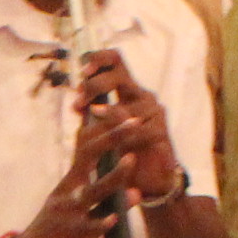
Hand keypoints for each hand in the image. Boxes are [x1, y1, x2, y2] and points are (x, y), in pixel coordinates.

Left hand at [70, 48, 181, 209]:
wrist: (147, 177)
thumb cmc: (123, 149)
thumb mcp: (103, 129)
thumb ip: (93, 115)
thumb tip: (76, 105)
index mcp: (128, 90)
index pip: (115, 61)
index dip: (98, 59)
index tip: (81, 71)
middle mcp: (142, 96)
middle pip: (118, 75)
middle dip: (96, 85)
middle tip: (80, 101)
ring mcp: (154, 112)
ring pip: (127, 104)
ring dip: (108, 111)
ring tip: (93, 114)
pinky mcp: (161, 131)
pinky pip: (141, 129)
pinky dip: (126, 131)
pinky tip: (117, 138)